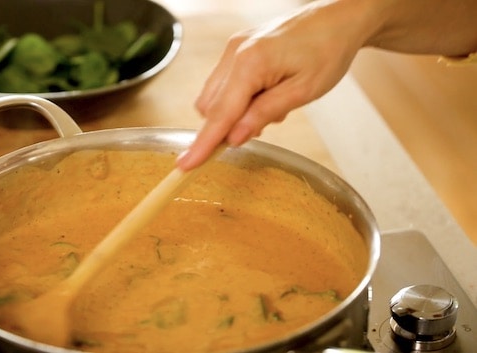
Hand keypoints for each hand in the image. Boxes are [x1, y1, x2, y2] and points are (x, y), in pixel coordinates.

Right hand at [176, 0, 370, 169]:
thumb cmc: (328, 50)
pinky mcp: (236, 48)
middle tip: (263, 125)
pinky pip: (223, 83)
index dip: (203, 144)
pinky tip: (265, 94)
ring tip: (272, 104)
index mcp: (250, 63)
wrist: (338, 18)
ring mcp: (233, 48)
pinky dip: (237, 98)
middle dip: (227, 126)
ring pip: (213, 96)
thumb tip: (233, 138)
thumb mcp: (303, 91)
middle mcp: (234, 53)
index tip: (186, 166)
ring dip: (232, 113)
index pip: (220, 114)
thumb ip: (264, 114)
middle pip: (210, 107)